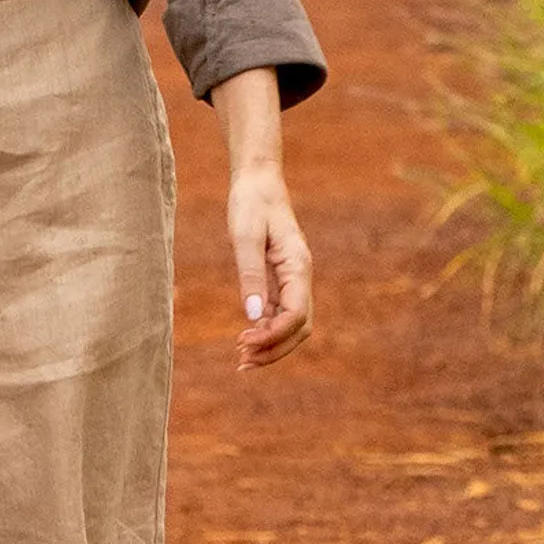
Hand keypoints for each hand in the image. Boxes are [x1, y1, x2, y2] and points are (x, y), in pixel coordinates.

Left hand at [228, 155, 312, 366]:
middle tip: (242, 363)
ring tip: (242, 359)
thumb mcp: (245, 235)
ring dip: (271, 345)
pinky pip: (279, 313)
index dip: (273, 336)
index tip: (243, 342)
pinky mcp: (280, 279)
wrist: (258, 180)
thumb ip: (250, 275)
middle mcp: (301, 277)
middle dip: (275, 350)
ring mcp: (292, 280)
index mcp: (298, 267)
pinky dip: (265, 330)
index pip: (296, 315)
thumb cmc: (251, 202)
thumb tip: (252, 317)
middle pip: (299, 328)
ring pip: (291, 325)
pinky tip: (245, 339)